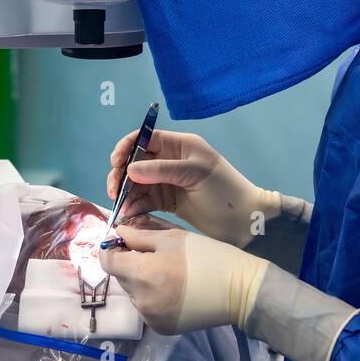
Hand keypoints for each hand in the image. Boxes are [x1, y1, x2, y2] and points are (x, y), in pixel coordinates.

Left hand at [98, 226, 268, 335]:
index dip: (112, 250)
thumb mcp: (174, 237)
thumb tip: (116, 234)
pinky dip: (154, 299)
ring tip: (168, 275)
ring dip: (143, 283)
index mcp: (143, 273)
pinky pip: (147, 309)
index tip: (123, 244)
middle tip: (155, 257)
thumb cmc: (207, 256)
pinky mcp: (161, 328)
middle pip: (121, 278)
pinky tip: (174, 291)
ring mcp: (151, 318)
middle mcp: (142, 300)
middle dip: (131, 265)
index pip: (107, 262)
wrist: (239, 289)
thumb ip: (140, 236)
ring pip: (134, 294)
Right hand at [106, 130, 277, 247]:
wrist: (244, 221)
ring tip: (122, 208)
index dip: (127, 147)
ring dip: (126, 194)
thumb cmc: (224, 191)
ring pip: (137, 184)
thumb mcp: (194, 174)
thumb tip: (129, 169)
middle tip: (115, 192)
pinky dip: (135, 207)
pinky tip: (129, 215)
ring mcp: (168, 182)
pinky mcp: (168, 202)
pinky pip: (144, 201)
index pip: (145, 138)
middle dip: (122, 175)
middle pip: (136, 162)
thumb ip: (161, 170)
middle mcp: (170, 161)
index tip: (116, 162)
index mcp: (180, 145)